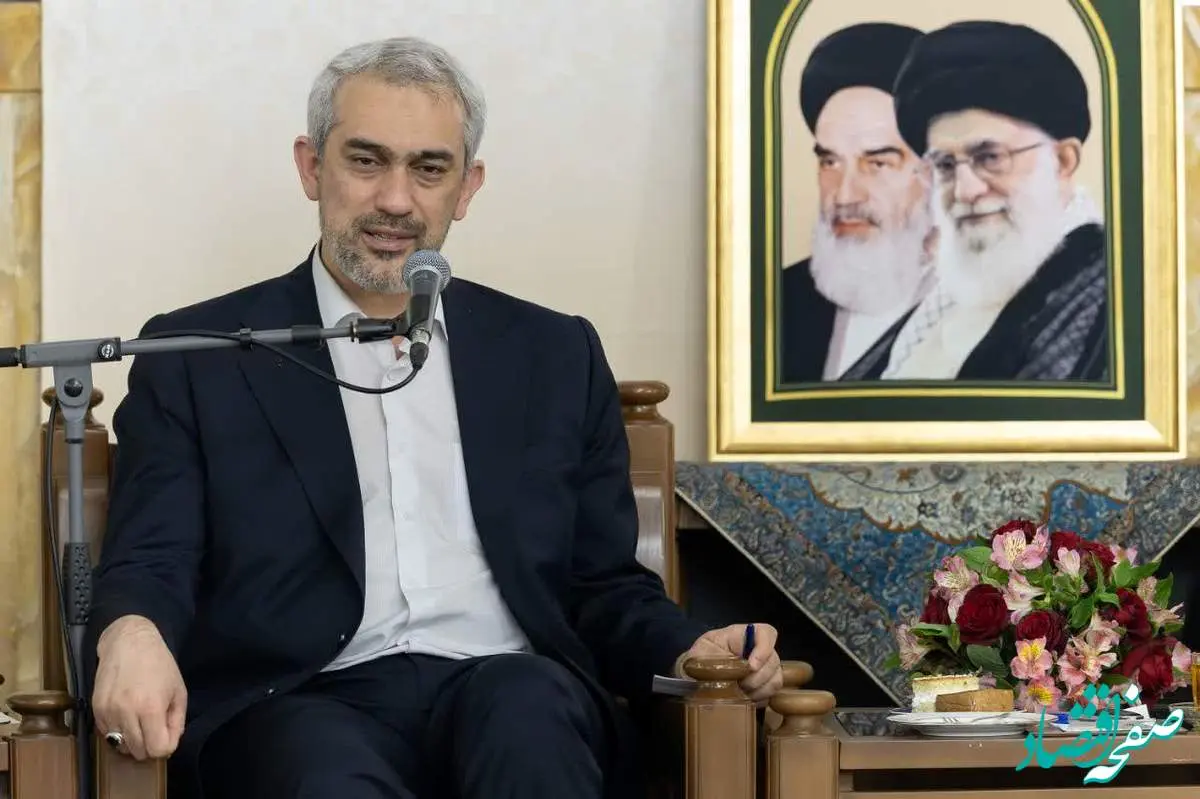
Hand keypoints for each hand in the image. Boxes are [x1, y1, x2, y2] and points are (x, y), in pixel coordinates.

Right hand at [91, 615, 187, 760]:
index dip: (166, 746)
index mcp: (151, 707)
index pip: (157, 749)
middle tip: (155, 729)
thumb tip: (170, 745)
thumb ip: (177, 721)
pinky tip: (127, 716)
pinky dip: (118, 732)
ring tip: (141, 722)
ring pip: (120, 746)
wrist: (129, 643)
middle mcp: (126, 712)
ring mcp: (108, 712)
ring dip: (133, 741)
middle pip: (138, 752)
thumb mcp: (179, 691)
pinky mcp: (95, 710)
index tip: (168, 734)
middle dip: (150, 746)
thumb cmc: (160, 664)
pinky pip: (107, 735)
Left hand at [676, 623, 782, 704]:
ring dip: (760, 690)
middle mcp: (756, 649)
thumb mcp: (699, 654)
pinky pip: (771, 693)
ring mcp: (762, 667)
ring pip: (776, 678)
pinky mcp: (763, 684)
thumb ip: (716, 659)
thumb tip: (731, 672)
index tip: (751, 667)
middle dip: (758, 677)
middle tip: (741, 686)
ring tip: (742, 694)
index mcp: (741, 635)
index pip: (765, 632)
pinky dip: (759, 699)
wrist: (695, 676)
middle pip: (774, 659)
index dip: (764, 649)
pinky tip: (745, 700)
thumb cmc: (698, 659)